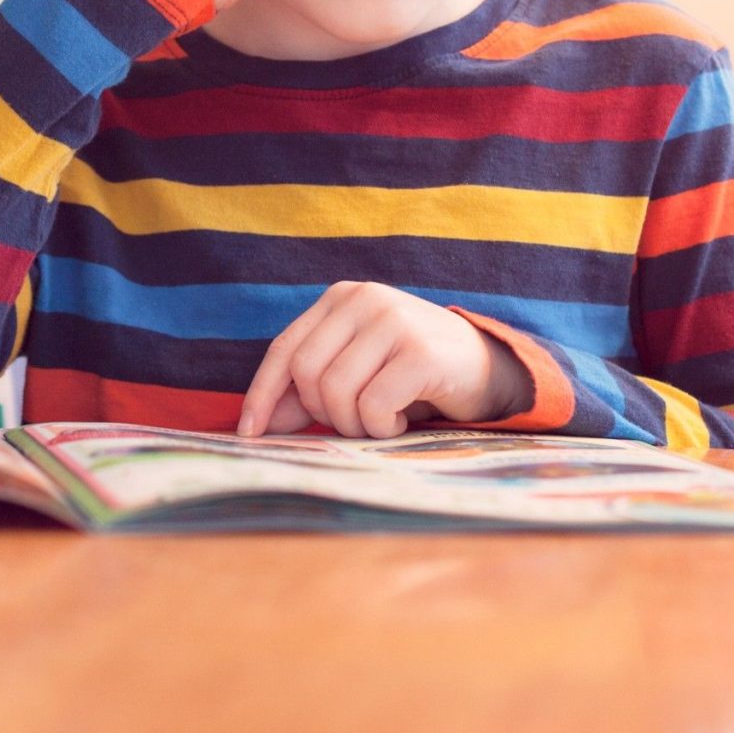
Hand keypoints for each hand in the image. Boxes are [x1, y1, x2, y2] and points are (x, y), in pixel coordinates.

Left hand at [235, 282, 530, 437]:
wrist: (485, 368)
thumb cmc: (410, 373)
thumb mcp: (356, 373)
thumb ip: (308, 391)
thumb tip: (258, 423)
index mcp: (340, 299)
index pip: (284, 349)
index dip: (262, 394)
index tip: (248, 433)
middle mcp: (365, 300)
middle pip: (307, 373)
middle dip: (322, 413)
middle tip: (355, 422)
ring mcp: (394, 321)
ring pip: (337, 392)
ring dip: (355, 425)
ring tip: (381, 421)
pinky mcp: (421, 352)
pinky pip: (374, 405)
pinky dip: (382, 428)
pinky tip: (400, 422)